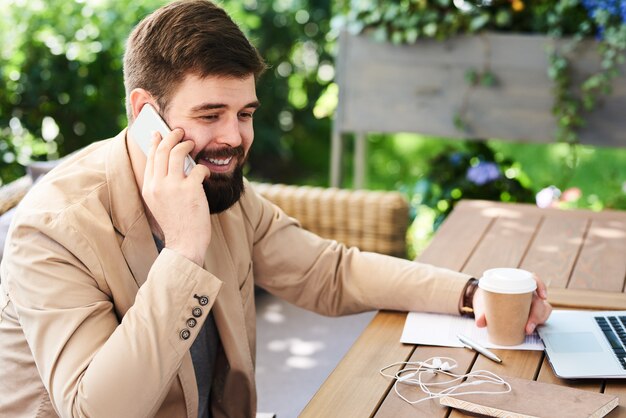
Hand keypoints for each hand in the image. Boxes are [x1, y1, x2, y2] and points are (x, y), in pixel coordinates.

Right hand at [142, 128, 210, 265]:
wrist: (184, 243)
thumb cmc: (176, 224)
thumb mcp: (159, 203)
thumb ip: (161, 185)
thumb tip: (171, 164)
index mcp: (148, 188)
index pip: (150, 158)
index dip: (155, 142)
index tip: (159, 133)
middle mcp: (158, 185)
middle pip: (162, 150)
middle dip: (171, 136)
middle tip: (179, 132)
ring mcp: (173, 186)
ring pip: (178, 153)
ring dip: (186, 145)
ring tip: (192, 143)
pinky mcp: (190, 189)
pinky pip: (197, 168)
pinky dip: (202, 168)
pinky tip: (204, 172)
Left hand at [473, 274, 552, 333]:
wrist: (482, 303)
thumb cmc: (486, 298)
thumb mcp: (483, 302)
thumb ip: (482, 313)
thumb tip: (480, 322)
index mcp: (516, 283)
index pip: (533, 279)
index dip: (540, 286)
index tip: (542, 296)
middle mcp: (526, 293)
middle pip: (539, 300)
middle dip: (536, 314)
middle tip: (528, 326)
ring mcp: (529, 303)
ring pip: (542, 309)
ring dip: (538, 320)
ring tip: (528, 330)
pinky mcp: (529, 313)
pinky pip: (539, 317)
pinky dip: (538, 323)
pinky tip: (532, 328)